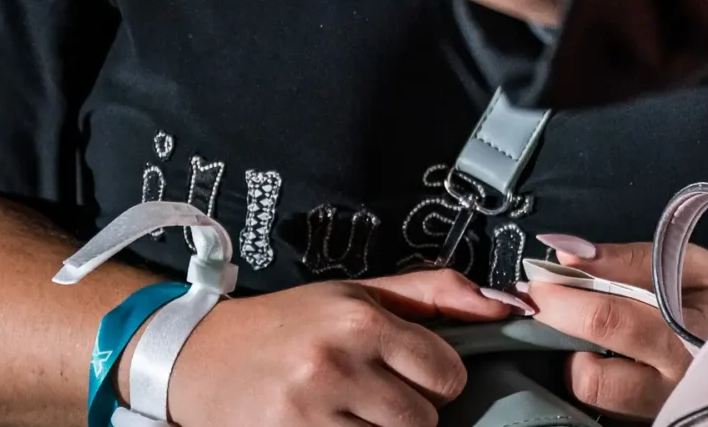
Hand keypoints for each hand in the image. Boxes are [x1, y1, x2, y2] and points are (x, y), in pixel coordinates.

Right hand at [160, 271, 509, 426]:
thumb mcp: (358, 294)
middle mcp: (336, 365)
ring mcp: (310, 413)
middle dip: (408, 412)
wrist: (198, 357)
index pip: (447, 374)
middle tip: (374, 396)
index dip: (437, 379)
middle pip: (423, 420)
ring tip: (351, 412)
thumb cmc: (290, 323)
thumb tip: (509, 304)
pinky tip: (332, 424)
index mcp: (361, 321)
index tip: (412, 374)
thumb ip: (435, 294)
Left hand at [525, 241, 707, 420]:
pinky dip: (600, 379)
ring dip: (580, 362)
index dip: (560, 299)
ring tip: (590, 334)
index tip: (536, 278)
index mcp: (684, 337)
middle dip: (560, 337)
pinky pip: (612, 409)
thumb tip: (567, 252)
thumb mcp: (697, 264)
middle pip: (590, 377)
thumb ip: (630, 259)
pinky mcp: (660, 421)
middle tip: (554, 306)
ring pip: (596, 399)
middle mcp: (670, 386)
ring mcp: (664, 410)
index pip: (605, 320)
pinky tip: (611, 356)